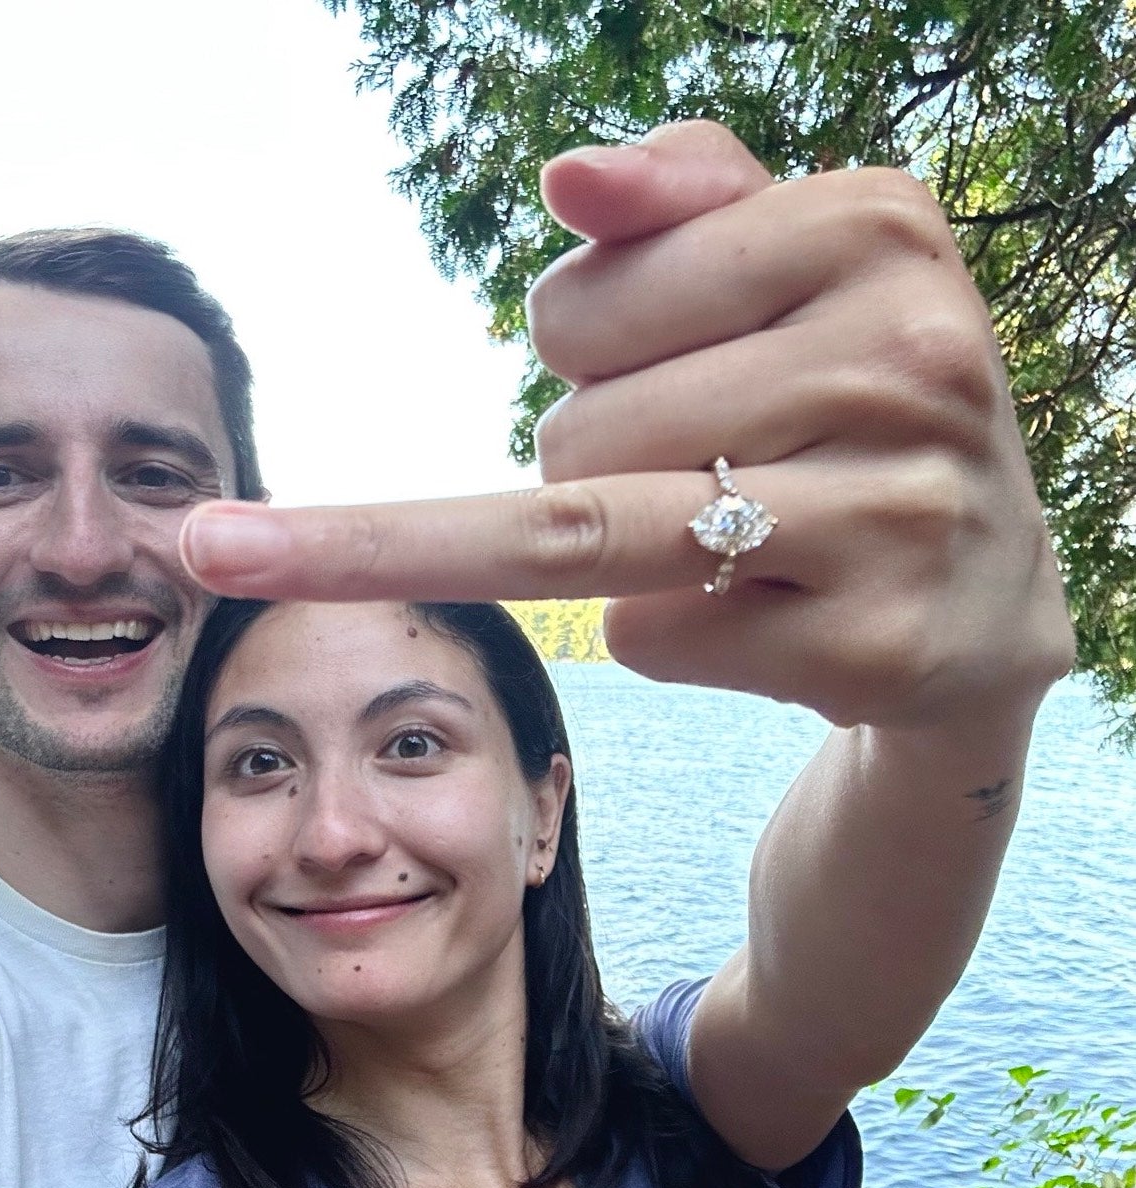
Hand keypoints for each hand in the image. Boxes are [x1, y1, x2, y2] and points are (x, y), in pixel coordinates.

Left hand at [179, 122, 1072, 731]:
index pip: (572, 312)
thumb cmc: (847, 407)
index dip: (584, 360)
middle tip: (701, 466)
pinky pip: (645, 636)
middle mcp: (906, 358)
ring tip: (697, 535)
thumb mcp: (787, 265)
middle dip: (597, 465)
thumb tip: (568, 177)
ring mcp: (897, 510)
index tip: (671, 367)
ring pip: (597, 535)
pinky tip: (756, 608)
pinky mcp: (870, 645)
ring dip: (605, 549)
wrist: (983, 591)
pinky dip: (660, 631)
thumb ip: (673, 196)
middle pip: (578, 434)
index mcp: (876, 229)